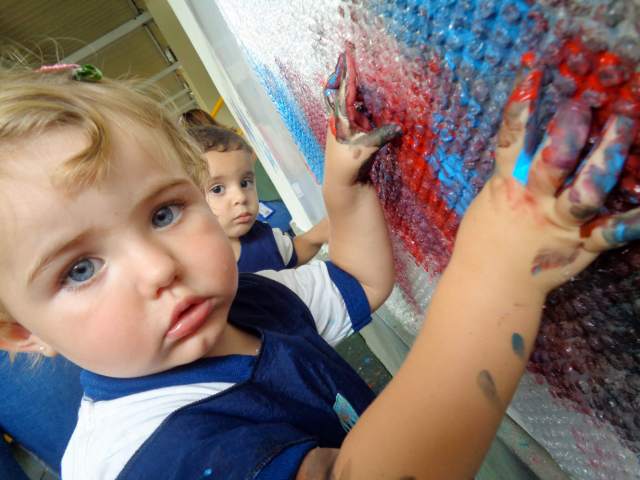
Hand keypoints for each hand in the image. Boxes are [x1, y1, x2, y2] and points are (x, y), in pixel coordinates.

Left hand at [323, 43, 400, 185]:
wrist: (342, 185)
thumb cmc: (348, 167)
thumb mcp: (365, 151)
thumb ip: (379, 137)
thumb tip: (398, 126)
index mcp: (339, 120)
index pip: (343, 91)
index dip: (347, 73)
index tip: (348, 54)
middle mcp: (341, 120)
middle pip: (346, 92)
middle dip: (351, 75)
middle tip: (355, 55)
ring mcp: (348, 126)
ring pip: (354, 101)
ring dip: (360, 88)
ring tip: (366, 71)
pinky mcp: (357, 134)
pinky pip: (362, 112)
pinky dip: (367, 103)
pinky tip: (374, 97)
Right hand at [453, 66, 639, 294]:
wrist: (491, 285)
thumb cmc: (485, 240)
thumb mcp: (489, 201)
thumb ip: (510, 175)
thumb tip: (527, 148)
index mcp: (506, 186)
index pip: (511, 139)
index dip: (521, 106)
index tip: (534, 74)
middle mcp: (534, 200)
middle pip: (554, 160)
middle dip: (571, 130)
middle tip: (586, 105)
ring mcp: (558, 223)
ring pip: (587, 190)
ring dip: (607, 159)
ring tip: (623, 127)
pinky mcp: (580, 245)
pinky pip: (612, 232)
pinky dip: (635, 219)